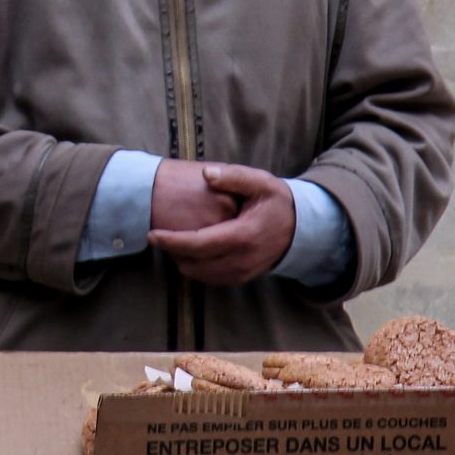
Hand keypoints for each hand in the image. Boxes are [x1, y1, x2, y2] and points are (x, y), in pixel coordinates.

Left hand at [149, 163, 296, 285]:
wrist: (301, 228)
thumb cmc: (277, 202)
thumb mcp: (261, 182)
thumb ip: (234, 177)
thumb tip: (207, 174)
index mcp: (244, 236)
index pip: (199, 244)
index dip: (172, 241)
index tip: (152, 234)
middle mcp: (243, 260)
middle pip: (196, 265)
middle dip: (173, 253)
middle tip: (159, 237)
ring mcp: (244, 272)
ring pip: (201, 276)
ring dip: (183, 262)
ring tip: (172, 243)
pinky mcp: (243, 278)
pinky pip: (212, 280)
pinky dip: (196, 269)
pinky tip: (189, 253)